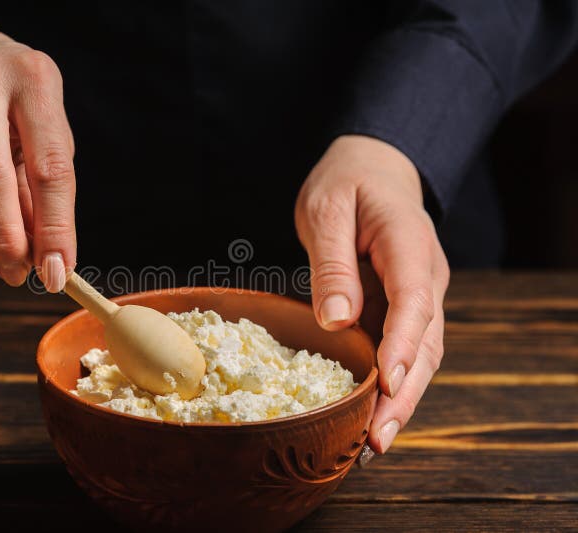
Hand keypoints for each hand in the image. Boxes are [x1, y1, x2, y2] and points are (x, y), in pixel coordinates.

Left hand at [295, 135, 449, 453]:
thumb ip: (332, 264)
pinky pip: (402, 350)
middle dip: (403, 393)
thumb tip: (335, 320)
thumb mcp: (326, 211)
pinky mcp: (402, 308)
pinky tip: (369, 416)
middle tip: (376, 439)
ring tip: (371, 444)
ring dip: (399, 400)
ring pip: (419, 355)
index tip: (386, 384)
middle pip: (425, 342)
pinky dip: (389, 386)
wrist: (372, 169)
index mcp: (409, 245)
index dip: (402, 345)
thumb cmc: (345, 183)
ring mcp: (419, 295)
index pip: (414, 301)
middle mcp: (425, 277)